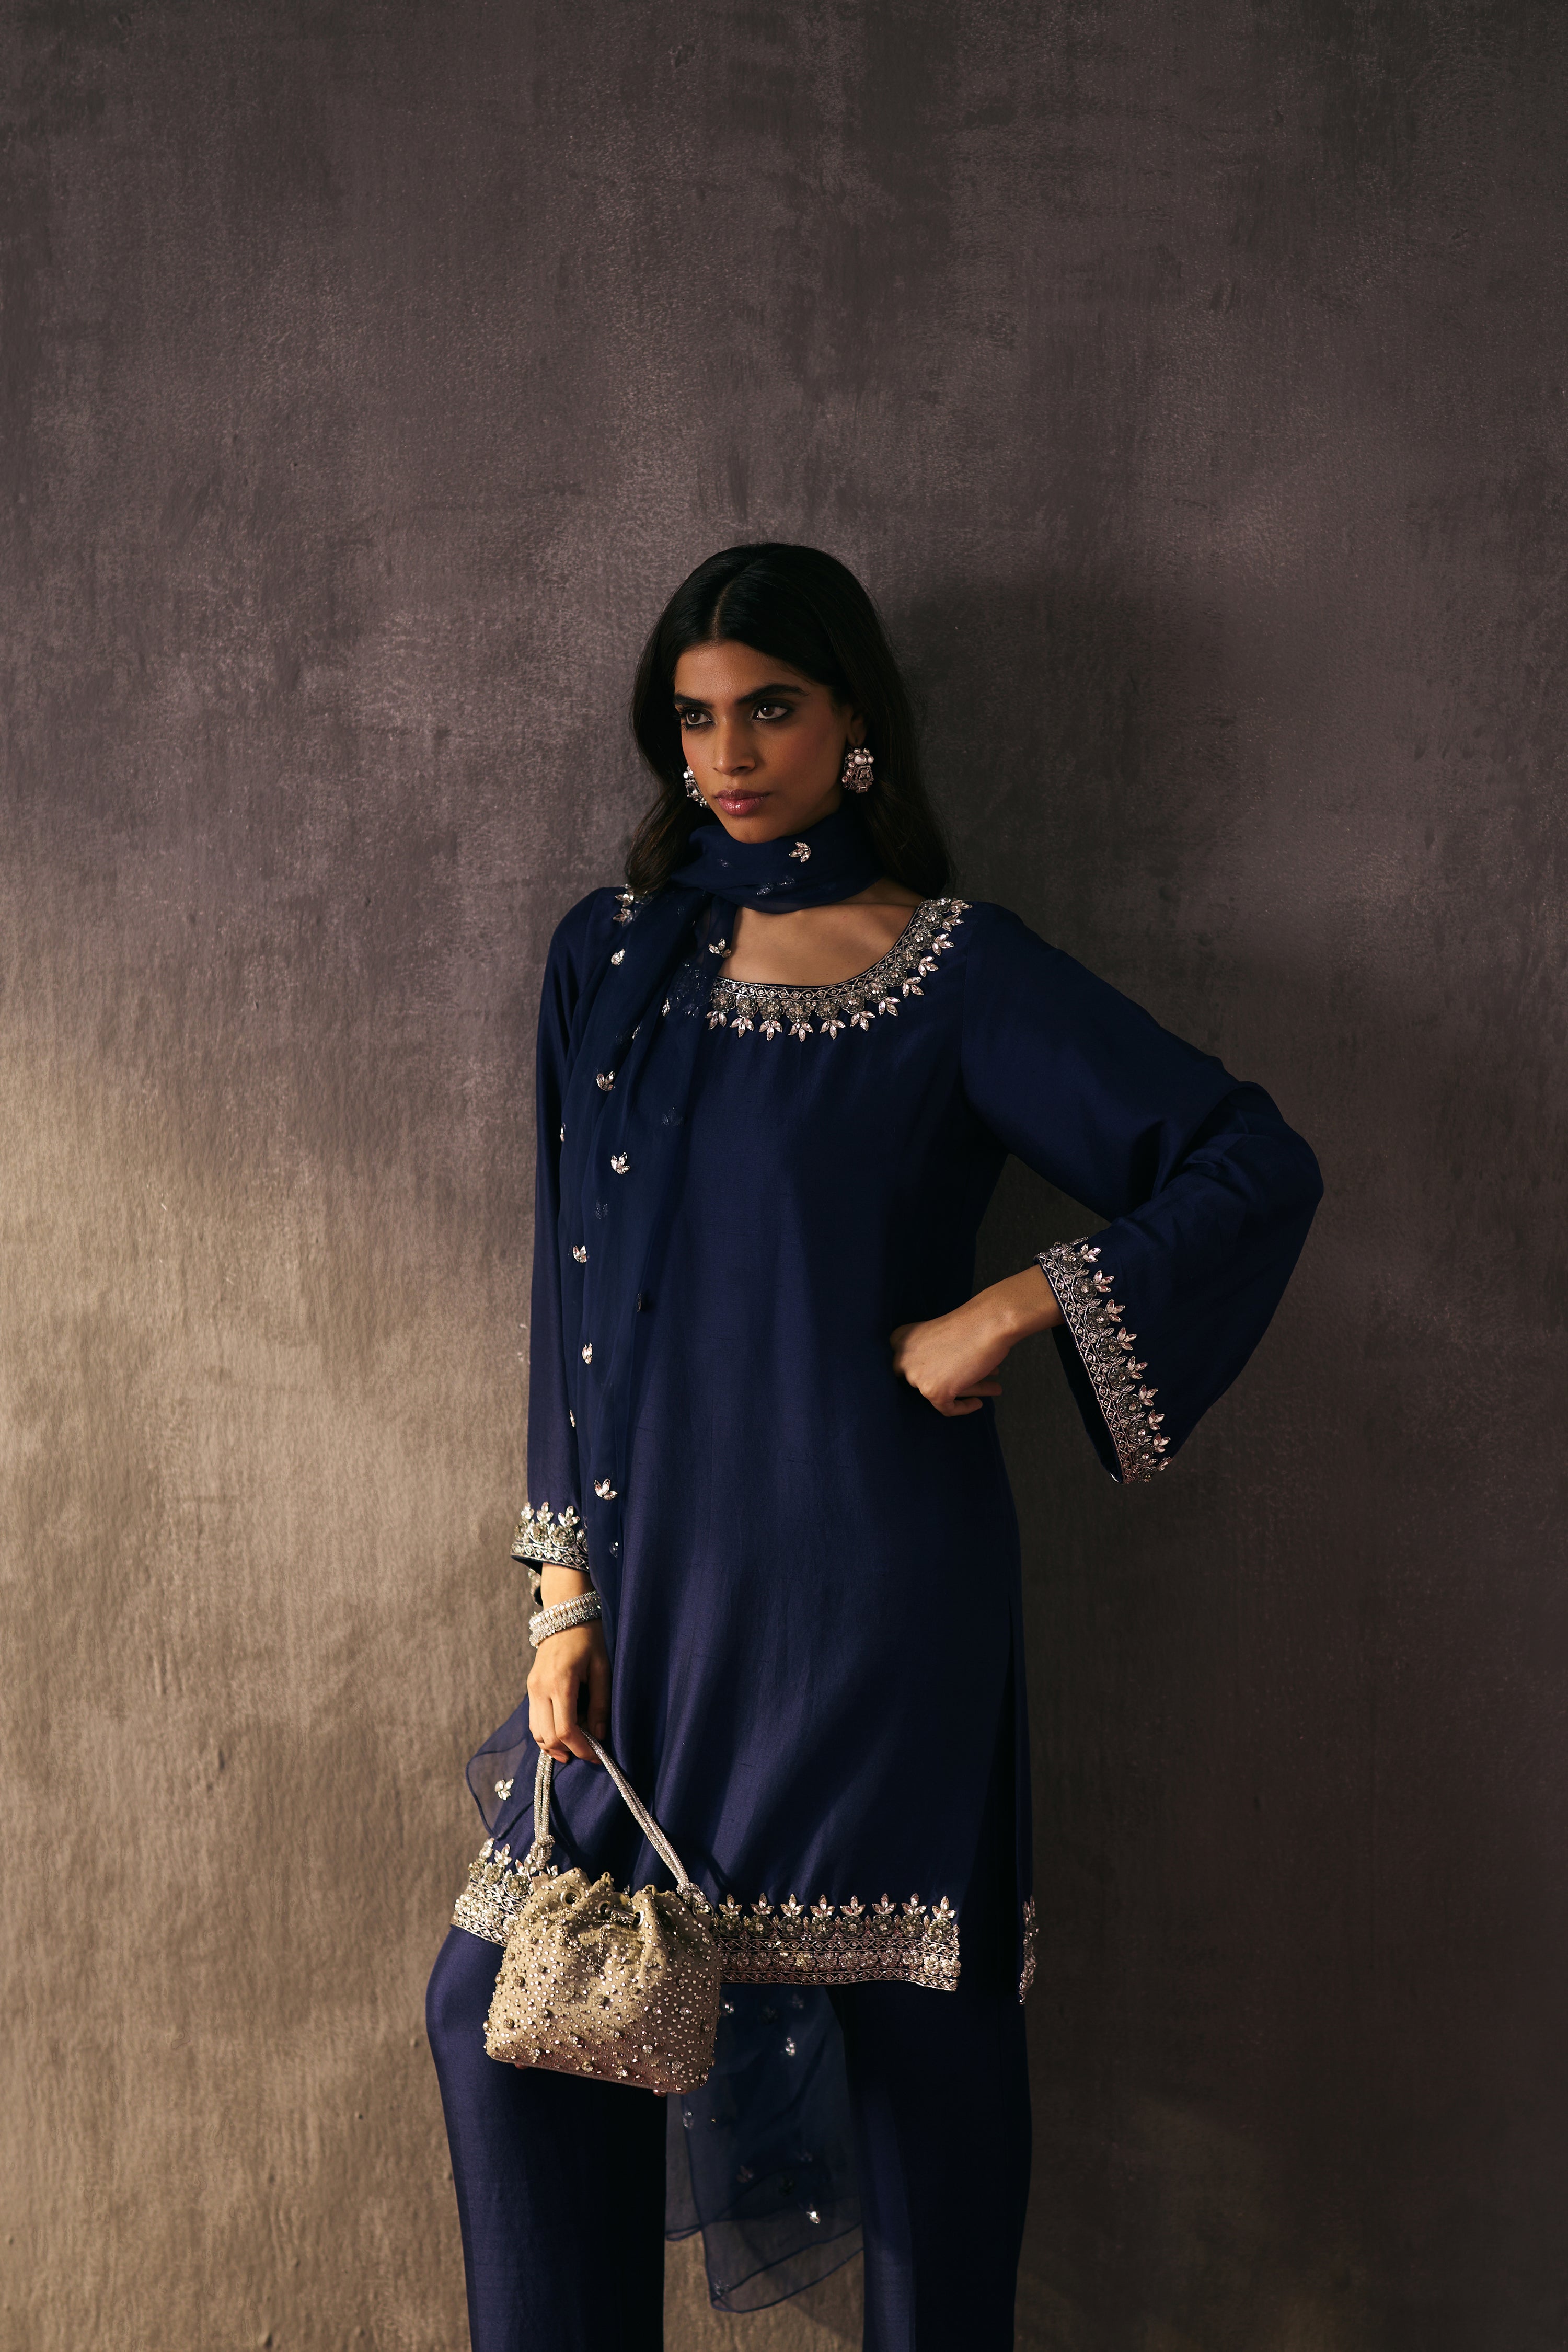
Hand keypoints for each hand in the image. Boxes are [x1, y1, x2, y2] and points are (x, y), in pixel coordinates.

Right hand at [527, 1566, 609, 1763]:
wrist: (565, 1615)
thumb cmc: (589, 1639)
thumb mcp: (602, 1669)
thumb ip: (601, 1703)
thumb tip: (600, 1735)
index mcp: (560, 1682)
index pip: (565, 1730)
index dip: (581, 1748)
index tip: (596, 1756)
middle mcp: (540, 1688)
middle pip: (547, 1736)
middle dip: (568, 1750)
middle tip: (588, 1751)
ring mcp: (532, 1688)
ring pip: (536, 1732)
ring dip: (554, 1745)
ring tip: (575, 1747)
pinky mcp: (530, 1687)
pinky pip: (534, 1720)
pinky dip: (546, 1733)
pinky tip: (562, 1735)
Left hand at [890, 1265, 1061, 1417]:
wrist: (990, 1322)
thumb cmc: (971, 1323)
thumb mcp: (937, 1334)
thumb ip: (930, 1353)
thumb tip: (936, 1372)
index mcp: (899, 1339)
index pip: (904, 1365)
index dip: (926, 1372)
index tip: (944, 1377)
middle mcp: (901, 1359)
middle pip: (923, 1380)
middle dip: (947, 1382)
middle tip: (965, 1383)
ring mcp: (916, 1377)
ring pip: (940, 1392)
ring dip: (966, 1390)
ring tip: (990, 1389)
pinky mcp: (933, 1392)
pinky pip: (947, 1409)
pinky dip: (964, 1407)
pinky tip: (977, 1402)